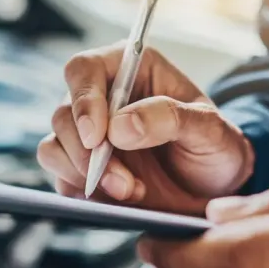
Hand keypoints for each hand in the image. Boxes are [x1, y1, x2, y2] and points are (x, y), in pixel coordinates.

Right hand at [37, 43, 253, 214]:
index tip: (98, 137)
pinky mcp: (80, 168)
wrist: (214, 190)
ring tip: (129, 192)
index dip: (84, 100)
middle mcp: (101, 97)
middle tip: (123, 182)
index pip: (85, 69)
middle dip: (88, 153)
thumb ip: (170, 118)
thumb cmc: (214, 148)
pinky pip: (59, 176)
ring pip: (53, 146)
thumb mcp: (210, 129)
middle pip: (63, 113)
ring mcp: (87, 134)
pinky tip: (117, 198)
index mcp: (130, 69)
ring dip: (84, 174)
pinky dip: (82, 190)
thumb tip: (120, 127)